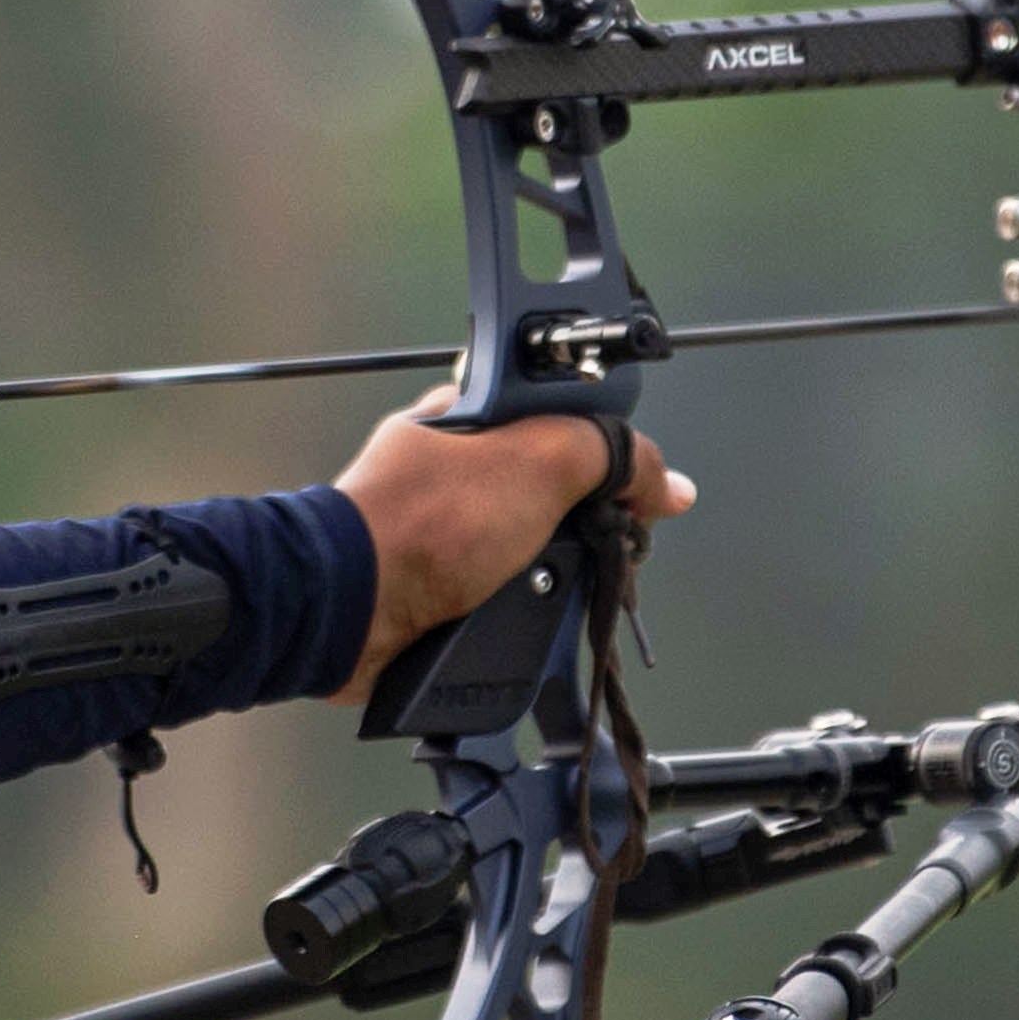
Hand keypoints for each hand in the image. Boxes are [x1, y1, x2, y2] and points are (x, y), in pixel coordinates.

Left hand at [325, 385, 695, 705]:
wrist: (351, 608)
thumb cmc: (424, 522)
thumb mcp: (542, 461)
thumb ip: (613, 456)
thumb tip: (667, 483)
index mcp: (467, 412)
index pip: (559, 413)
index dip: (604, 445)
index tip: (632, 482)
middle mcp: (451, 465)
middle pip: (553, 484)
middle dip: (586, 516)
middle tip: (604, 538)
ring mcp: (441, 526)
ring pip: (531, 542)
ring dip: (555, 567)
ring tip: (556, 579)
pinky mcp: (434, 580)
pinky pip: (501, 588)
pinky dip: (521, 601)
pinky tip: (524, 607)